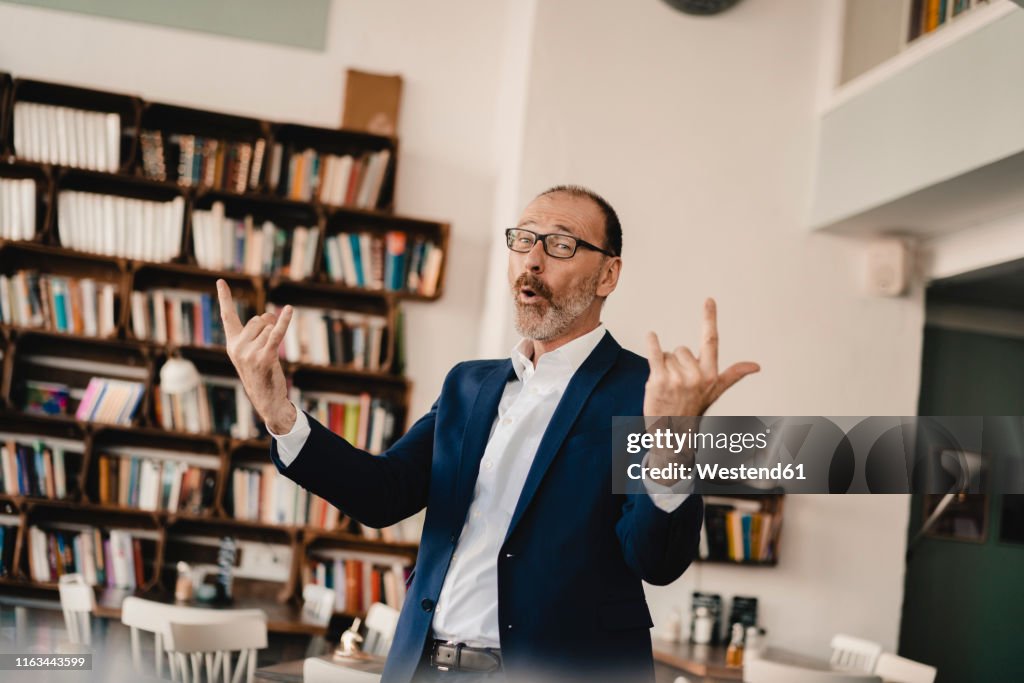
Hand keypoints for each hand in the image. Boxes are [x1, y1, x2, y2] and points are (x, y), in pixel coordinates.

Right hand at [216, 279, 295, 433]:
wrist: (266, 399)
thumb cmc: (262, 373)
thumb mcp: (256, 350)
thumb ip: (261, 330)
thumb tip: (272, 314)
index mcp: (232, 344)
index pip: (227, 316)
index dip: (225, 298)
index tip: (221, 280)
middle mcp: (237, 347)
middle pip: (257, 320)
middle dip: (268, 325)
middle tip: (269, 343)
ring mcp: (249, 353)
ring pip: (268, 327)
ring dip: (275, 335)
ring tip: (271, 354)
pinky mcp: (265, 358)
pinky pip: (276, 334)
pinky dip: (284, 322)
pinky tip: (289, 310)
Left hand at [644, 298, 759, 417]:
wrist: (671, 431)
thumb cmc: (692, 409)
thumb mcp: (716, 391)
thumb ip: (734, 374)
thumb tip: (756, 366)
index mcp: (710, 375)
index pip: (711, 341)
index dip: (709, 318)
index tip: (709, 300)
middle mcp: (696, 376)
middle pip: (681, 350)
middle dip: (676, 362)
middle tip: (676, 383)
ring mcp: (677, 379)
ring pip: (667, 354)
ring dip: (663, 366)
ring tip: (667, 386)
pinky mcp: (658, 380)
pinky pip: (655, 352)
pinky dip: (652, 342)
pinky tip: (651, 336)